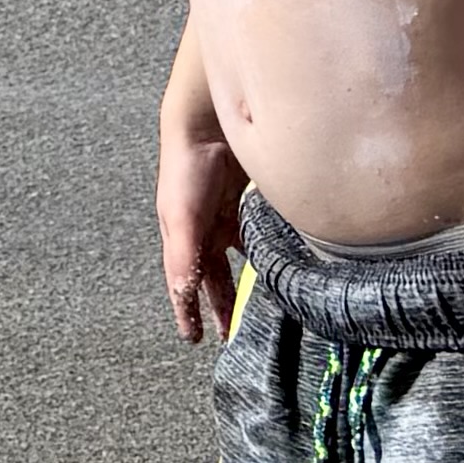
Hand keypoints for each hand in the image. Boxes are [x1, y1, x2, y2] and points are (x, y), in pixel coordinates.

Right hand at [159, 118, 250, 343]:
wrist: (209, 122)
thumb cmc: (186, 169)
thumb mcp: (180, 218)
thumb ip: (183, 257)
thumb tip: (183, 295)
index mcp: (181, 239)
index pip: (184, 284)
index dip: (186, 311)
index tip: (193, 339)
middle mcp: (203, 232)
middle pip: (213, 277)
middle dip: (220, 305)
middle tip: (230, 333)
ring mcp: (227, 217)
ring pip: (238, 260)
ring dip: (246, 282)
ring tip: (262, 306)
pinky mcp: (249, 203)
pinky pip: (259, 235)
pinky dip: (267, 251)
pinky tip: (282, 263)